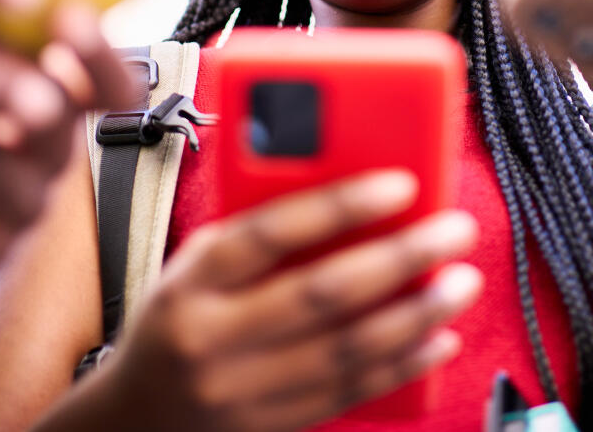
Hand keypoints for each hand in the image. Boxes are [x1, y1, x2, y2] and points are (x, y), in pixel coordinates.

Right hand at [42, 170, 482, 431]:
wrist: (131, 420)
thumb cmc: (175, 321)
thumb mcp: (194, 266)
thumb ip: (259, 236)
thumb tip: (350, 198)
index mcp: (190, 281)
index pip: (268, 233)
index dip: (339, 205)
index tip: (401, 183)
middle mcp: (212, 338)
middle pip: (321, 293)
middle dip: (401, 257)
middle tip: (454, 230)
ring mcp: (242, 390)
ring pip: (347, 350)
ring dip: (417, 314)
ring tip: (461, 282)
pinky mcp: (272, 426)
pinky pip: (350, 393)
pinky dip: (403, 364)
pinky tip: (440, 339)